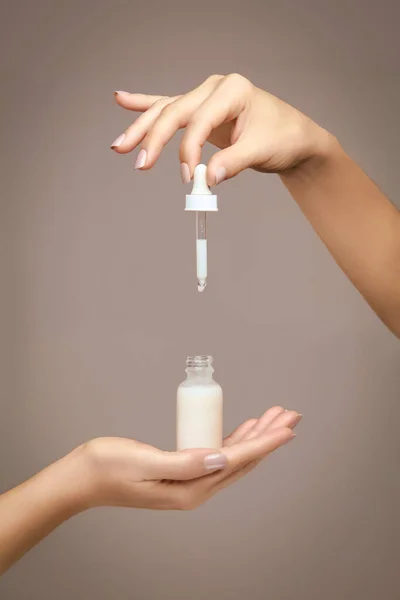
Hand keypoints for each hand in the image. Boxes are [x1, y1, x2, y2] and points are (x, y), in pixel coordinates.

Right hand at [79, 406, 300, 509]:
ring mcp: (190, 482)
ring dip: (256, 435)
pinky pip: (219, 455)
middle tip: (290, 414)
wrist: (83, 478)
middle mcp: (195, 489)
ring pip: (234, 456)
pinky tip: (246, 430)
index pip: (237, 461)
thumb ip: (184, 462)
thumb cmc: (107, 467)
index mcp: (189, 489)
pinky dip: (236, 439)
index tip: (288, 427)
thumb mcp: (144, 462)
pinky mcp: (183, 472)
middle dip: (268, 435)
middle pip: (243, 459)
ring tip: (275, 417)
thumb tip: (222, 459)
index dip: (265, 442)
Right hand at [110, 74, 332, 184]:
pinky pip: (169, 108)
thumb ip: (233, 163)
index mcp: (232, 90)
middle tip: (139, 163)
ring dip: (142, 128)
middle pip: (174, 111)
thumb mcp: (262, 150)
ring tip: (119, 146)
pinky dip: (146, 106)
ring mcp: (205, 99)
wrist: (295, 138)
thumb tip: (206, 180)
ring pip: (166, 111)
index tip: (189, 179)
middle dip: (153, 137)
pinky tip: (122, 100)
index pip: (199, 121)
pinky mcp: (201, 113)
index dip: (189, 151)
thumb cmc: (284, 137)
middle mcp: (214, 89)